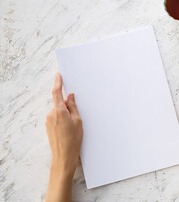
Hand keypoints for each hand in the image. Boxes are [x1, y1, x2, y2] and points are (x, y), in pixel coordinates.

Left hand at [45, 73, 82, 201]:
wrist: (63, 156)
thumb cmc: (73, 139)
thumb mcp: (78, 121)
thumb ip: (73, 106)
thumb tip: (70, 96)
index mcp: (59, 111)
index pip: (57, 93)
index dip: (58, 83)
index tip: (58, 75)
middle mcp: (51, 114)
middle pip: (60, 103)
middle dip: (68, 106)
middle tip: (77, 117)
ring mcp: (48, 121)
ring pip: (59, 111)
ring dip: (66, 114)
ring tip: (73, 127)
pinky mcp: (48, 126)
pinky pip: (56, 118)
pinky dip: (63, 119)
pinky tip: (68, 129)